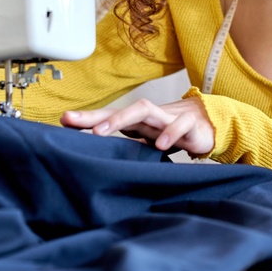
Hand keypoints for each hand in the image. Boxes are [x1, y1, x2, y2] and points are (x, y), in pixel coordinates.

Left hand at [60, 97, 213, 156]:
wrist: (207, 127)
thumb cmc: (170, 134)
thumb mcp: (146, 144)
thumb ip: (126, 150)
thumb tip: (98, 161)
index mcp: (137, 122)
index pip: (109, 117)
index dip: (87, 118)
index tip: (64, 120)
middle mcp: (149, 116)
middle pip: (121, 109)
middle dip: (98, 116)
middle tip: (76, 124)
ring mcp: (169, 117)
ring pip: (145, 109)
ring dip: (122, 118)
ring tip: (102, 132)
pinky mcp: (190, 125)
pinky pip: (180, 124)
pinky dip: (170, 132)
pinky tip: (160, 144)